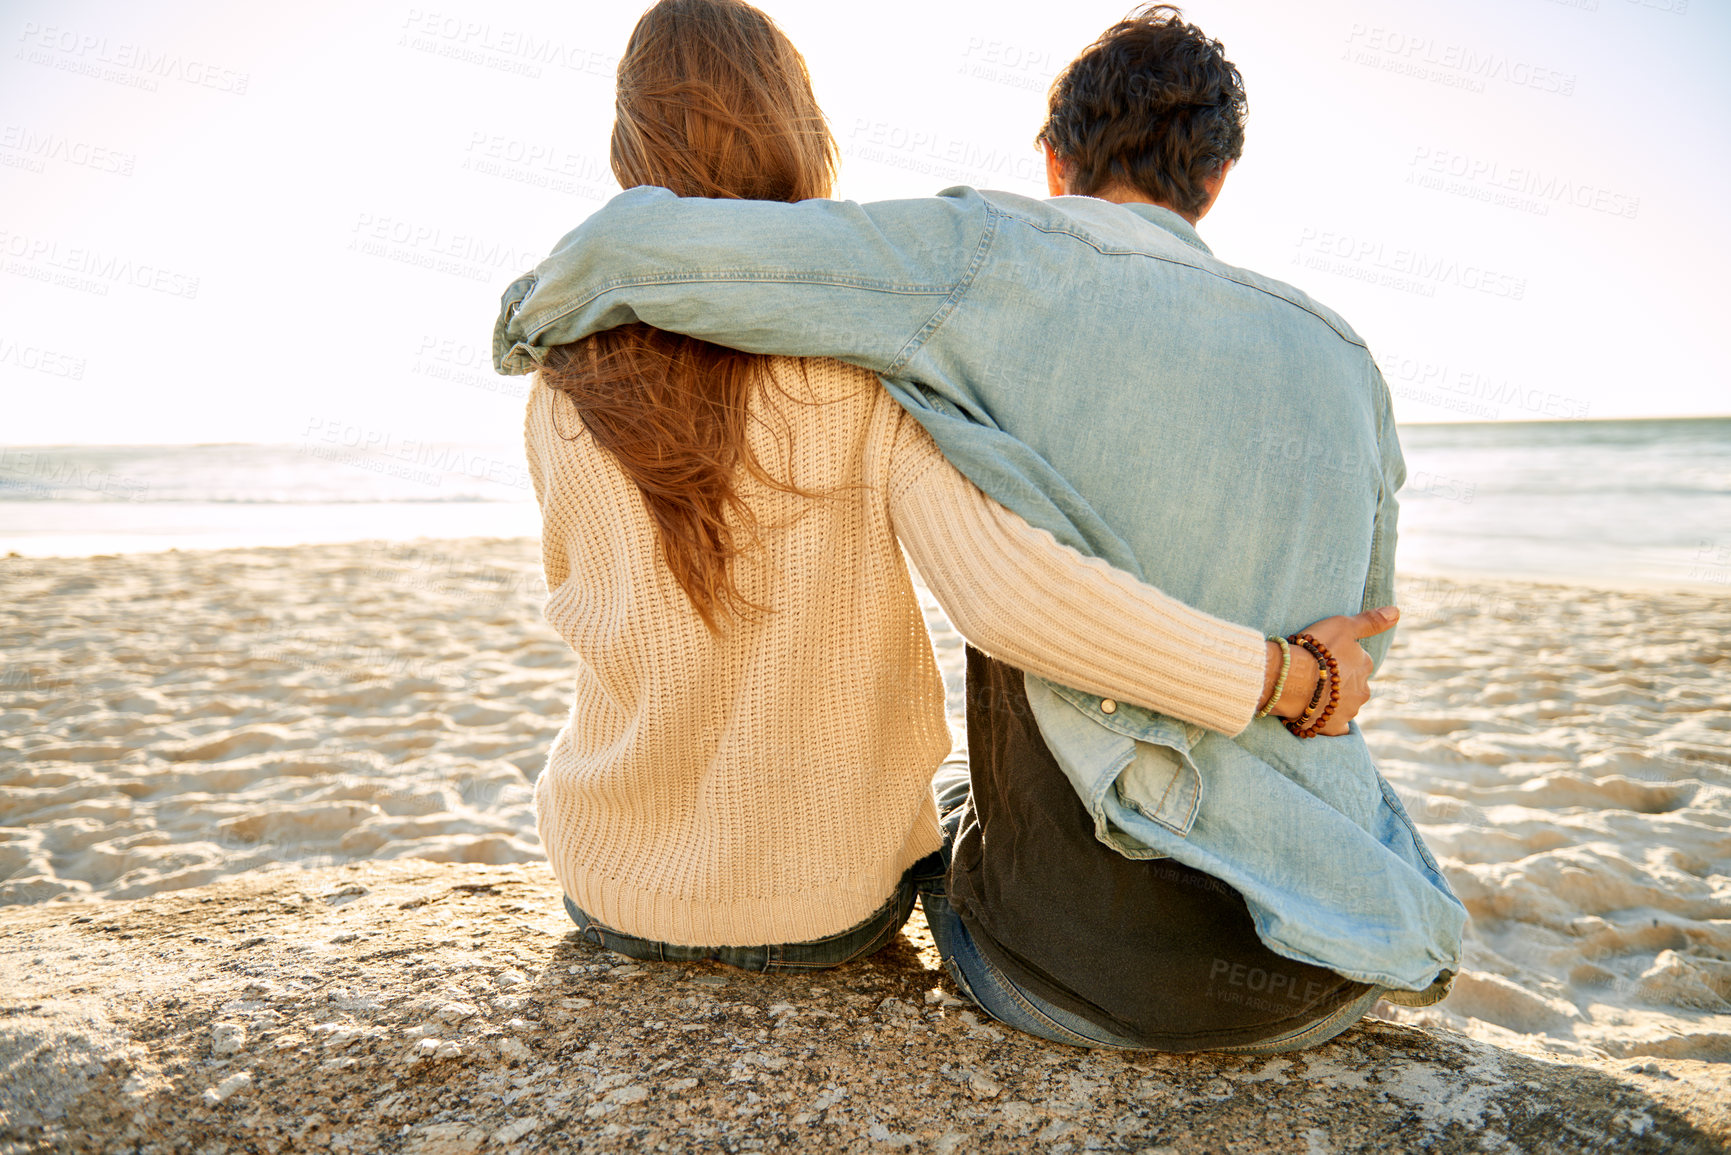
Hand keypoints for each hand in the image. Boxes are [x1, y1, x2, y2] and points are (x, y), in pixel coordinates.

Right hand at [1262, 606, 1398, 734]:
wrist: (1292, 678)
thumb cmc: (1316, 649)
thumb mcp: (1343, 625)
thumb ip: (1371, 621)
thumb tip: (1397, 612)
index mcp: (1365, 665)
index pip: (1359, 661)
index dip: (1341, 658)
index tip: (1325, 657)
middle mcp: (1363, 690)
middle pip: (1355, 685)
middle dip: (1341, 683)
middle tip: (1317, 676)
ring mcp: (1349, 710)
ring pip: (1345, 705)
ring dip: (1334, 701)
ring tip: (1311, 694)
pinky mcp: (1334, 727)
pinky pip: (1336, 728)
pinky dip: (1330, 724)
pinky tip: (1318, 718)